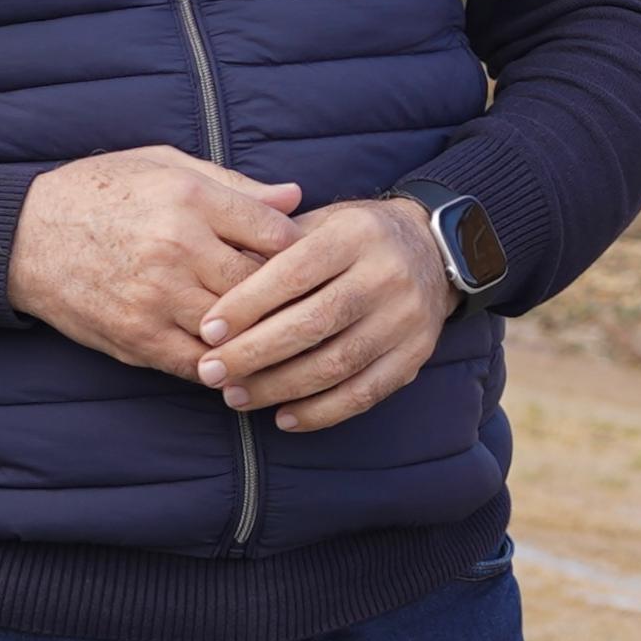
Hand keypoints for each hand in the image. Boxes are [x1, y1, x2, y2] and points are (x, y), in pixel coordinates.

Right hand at [9, 148, 300, 375]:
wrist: (21, 237)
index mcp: (189, 198)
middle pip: (262, 286)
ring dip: (258, 337)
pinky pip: (198, 363)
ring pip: (236, 330)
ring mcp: (156, 297)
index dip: (300, 251)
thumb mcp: (164, 166)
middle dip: (286, 298)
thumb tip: (295, 199)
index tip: (306, 260)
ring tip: (276, 338)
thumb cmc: (99, 192)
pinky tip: (234, 361)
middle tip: (301, 304)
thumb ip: (233, 185)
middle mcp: (177, 247)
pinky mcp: (136, 336)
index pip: (276, 234)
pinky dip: (221, 366)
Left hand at [190, 197, 460, 432]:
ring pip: (336, 363)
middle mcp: (387, 274)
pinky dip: (320, 411)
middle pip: (313, 322)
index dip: (247, 305)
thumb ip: (272, 248)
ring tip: (236, 397)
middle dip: (254, 353)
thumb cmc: (353, 238)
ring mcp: (405, 318)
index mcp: (356, 234)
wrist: (432, 250)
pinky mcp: (415, 355)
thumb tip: (213, 288)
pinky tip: (283, 417)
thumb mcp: (318, 223)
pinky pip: (364, 393)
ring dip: (279, 387)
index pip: (294, 272)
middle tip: (212, 372)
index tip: (207, 331)